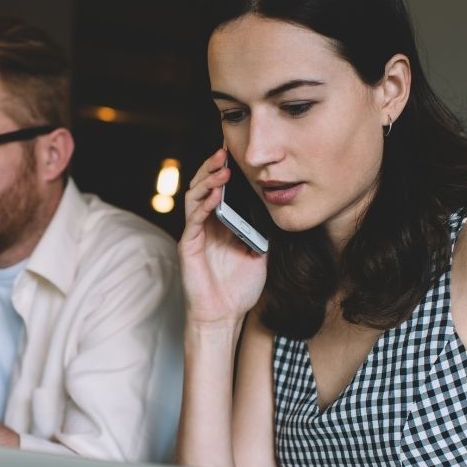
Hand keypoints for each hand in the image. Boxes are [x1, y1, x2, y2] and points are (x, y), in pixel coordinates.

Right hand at [178, 148, 267, 326]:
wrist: (225, 315)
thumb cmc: (240, 288)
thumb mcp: (261, 253)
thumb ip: (264, 230)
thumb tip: (278, 208)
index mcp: (221, 223)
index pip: (220, 189)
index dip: (225, 170)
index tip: (236, 152)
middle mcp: (206, 224)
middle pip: (203, 186)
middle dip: (213, 167)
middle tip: (224, 151)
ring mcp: (195, 234)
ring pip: (194, 197)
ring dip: (207, 181)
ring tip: (221, 168)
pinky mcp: (188, 246)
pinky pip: (193, 221)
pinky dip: (203, 205)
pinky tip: (214, 195)